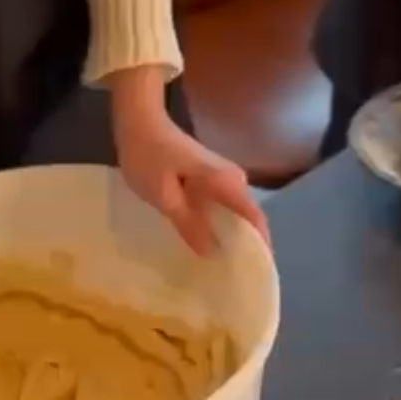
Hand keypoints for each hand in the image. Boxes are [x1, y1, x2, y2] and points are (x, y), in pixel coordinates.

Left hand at [111, 80, 267, 258]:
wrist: (139, 121)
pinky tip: (208, 241)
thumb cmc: (148, 156)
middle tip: (237, 278)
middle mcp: (234, 178)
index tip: (258, 274)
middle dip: (247, 246)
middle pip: (250, 217)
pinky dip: (221, 224)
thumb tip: (214, 252)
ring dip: (233, 236)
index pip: (255, 218)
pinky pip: (225, 206)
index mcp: (226, 182)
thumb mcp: (164, 197)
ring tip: (223, 267)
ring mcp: (224, 176)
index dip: (261, 246)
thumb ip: (189, 224)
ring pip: (237, 213)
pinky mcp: (212, 177)